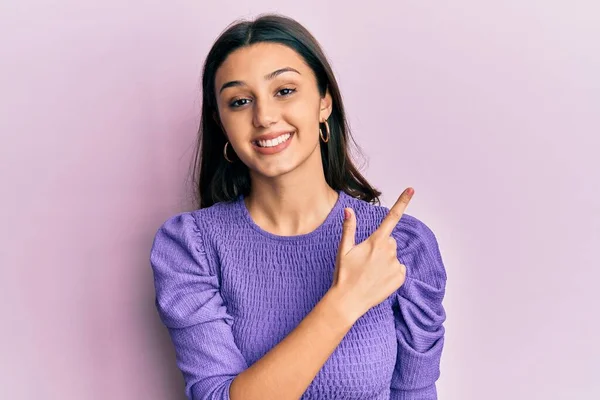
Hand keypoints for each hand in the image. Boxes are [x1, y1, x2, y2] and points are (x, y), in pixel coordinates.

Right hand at [330, 187, 413, 322]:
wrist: (348, 301)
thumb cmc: (344, 274)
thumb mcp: (344, 249)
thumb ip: (349, 228)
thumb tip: (349, 210)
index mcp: (376, 241)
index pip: (392, 217)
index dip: (402, 202)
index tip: (411, 189)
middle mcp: (389, 251)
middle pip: (389, 241)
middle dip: (380, 247)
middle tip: (365, 260)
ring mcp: (396, 265)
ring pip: (393, 256)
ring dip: (385, 261)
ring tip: (370, 273)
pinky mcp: (400, 278)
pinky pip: (398, 269)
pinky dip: (391, 273)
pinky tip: (378, 280)